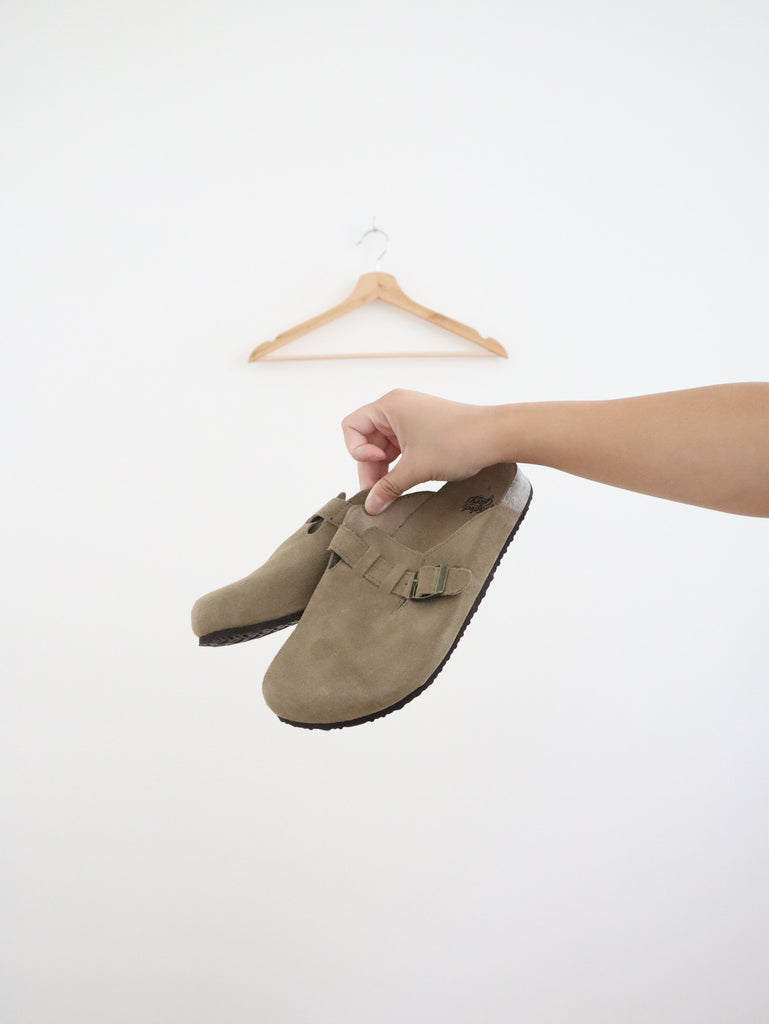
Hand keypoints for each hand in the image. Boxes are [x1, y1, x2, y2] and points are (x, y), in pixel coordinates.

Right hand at [341, 389, 500, 513]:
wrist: (497, 436)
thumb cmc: (458, 441)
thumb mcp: (417, 468)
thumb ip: (388, 487)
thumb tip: (370, 507)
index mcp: (389, 406)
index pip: (352, 426)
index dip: (358, 450)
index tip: (380, 463)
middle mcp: (398, 408)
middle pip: (367, 439)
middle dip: (371, 467)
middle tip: (379, 495)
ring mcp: (412, 418)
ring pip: (384, 447)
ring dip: (385, 470)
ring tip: (393, 492)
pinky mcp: (424, 429)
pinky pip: (401, 448)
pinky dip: (399, 465)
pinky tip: (405, 482)